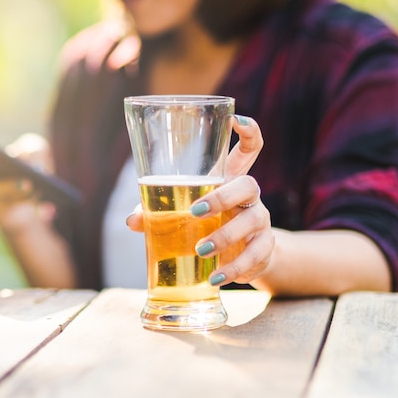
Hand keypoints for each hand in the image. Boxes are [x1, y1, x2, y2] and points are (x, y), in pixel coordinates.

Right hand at [0, 135, 55, 233]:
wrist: (34, 198)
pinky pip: (11, 205)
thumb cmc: (26, 166)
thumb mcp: (35, 150)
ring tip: (27, 182)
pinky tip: (39, 193)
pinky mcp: (0, 212)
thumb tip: (29, 157)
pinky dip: (25, 198)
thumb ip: (34, 147)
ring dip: (8, 187)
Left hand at [127, 115, 273, 285]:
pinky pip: (256, 256)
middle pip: (249, 185)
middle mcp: (250, 197)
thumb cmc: (209, 225)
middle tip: (195, 212)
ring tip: (201, 251)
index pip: (250, 149)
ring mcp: (261, 221)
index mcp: (232, 180)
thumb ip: (159, 212)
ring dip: (225, 237)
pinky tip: (216, 278)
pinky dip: (235, 268)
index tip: (240, 119)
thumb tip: (132, 220)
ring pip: (252, 222)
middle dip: (222, 197)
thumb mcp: (185, 215)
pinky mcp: (265, 248)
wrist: (244, 258)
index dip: (250, 132)